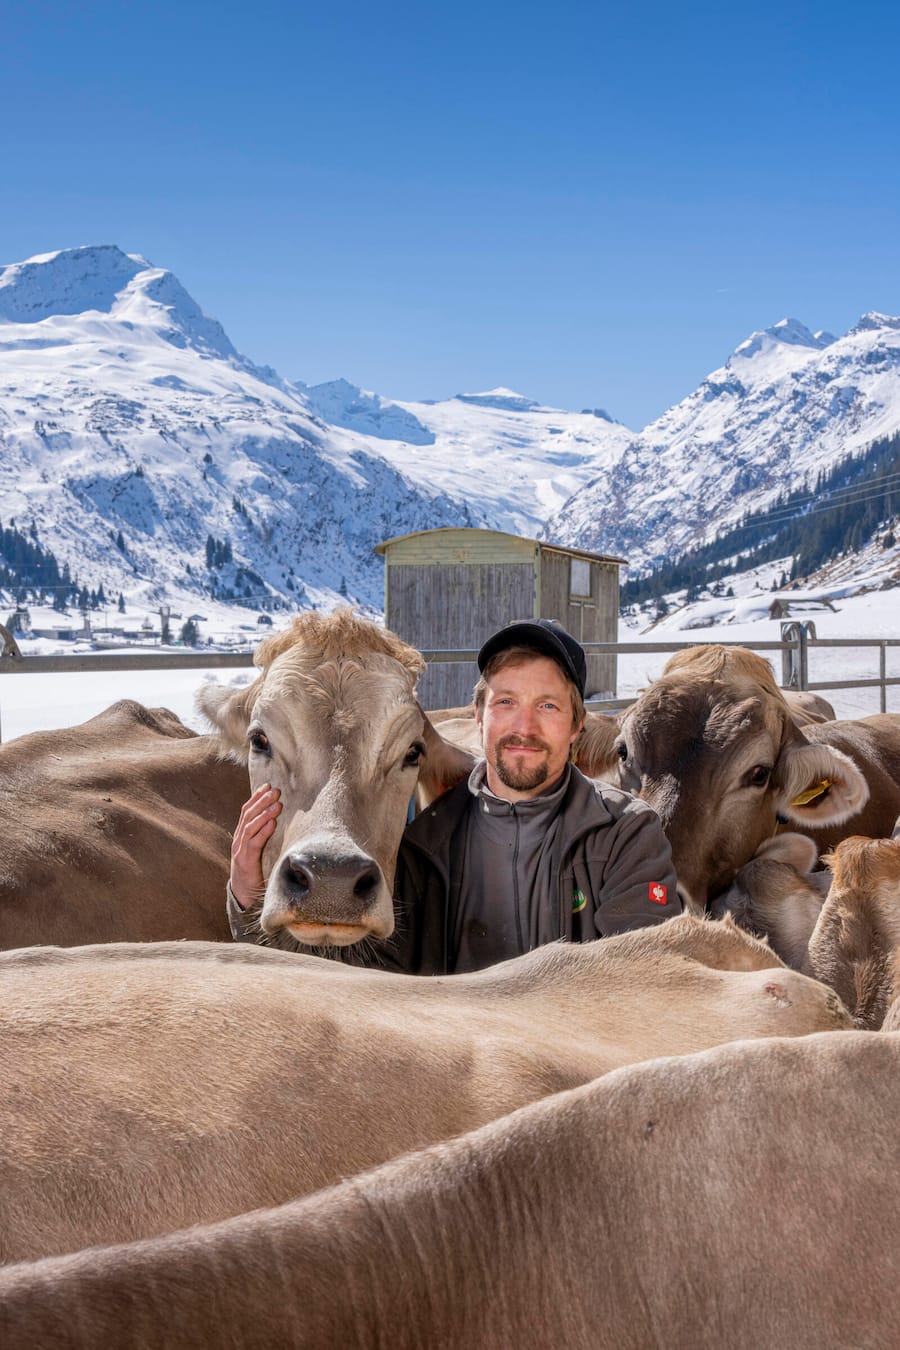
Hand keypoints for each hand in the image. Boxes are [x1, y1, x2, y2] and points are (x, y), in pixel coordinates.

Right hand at [230, 784, 281, 910]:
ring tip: (277, 804)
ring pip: (250, 826)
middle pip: (248, 815)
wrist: (243, 896)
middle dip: (262, 800)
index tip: (267, 785)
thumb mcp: (259, 850)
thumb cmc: (255, 871)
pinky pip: (254, 843)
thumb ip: (264, 836)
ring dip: (264, 813)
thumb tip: (278, 819)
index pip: (247, 811)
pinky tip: (272, 823)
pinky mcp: (245, 861)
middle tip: (276, 790)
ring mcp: (240, 850)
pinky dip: (263, 831)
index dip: (256, 797)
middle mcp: (239, 840)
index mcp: (242, 835)